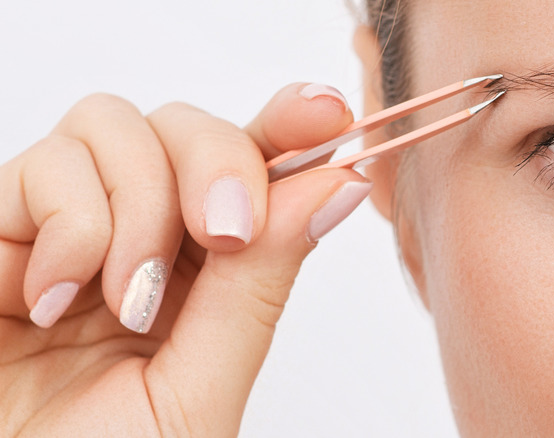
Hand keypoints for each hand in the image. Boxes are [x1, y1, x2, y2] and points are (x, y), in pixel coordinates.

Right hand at [0, 83, 370, 436]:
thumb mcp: (197, 391)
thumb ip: (258, 287)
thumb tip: (334, 185)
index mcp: (206, 276)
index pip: (256, 172)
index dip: (293, 128)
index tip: (327, 113)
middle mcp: (143, 238)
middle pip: (187, 126)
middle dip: (218, 164)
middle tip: (225, 233)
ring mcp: (70, 227)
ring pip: (115, 126)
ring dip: (139, 208)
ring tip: (123, 300)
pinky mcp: (3, 227)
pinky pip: (43, 165)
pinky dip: (67, 226)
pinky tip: (52, 300)